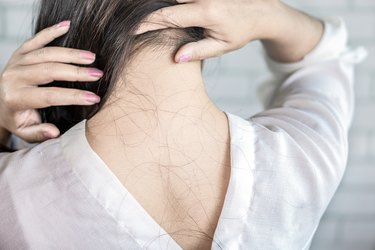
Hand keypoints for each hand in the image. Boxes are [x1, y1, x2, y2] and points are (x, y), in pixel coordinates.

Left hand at [0, 21, 102, 143]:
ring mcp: (16, 61)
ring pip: (46, 53)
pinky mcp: (20, 52)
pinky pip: (36, 39)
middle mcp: (13, 77)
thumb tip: (54, 132)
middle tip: (98, 74)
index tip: (94, 98)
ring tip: (92, 57)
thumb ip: (39, 133)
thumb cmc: (17, 118)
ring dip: (71, 54)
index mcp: (15, 97)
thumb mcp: (25, 132)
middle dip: (76, 72)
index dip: (74, 97)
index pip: (49, 96)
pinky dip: (52, 31)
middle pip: (49, 70)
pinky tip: (67, 25)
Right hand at [136, 0, 280, 61]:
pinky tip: (166, 9)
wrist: (261, 12)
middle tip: (131, 17)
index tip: (132, 29)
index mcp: (206, 13)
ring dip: (159, 4)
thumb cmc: (241, 32)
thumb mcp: (222, 46)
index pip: (169, 16)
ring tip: (141, 13)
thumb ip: (199, 51)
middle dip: (147, 7)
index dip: (148, 23)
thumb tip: (176, 58)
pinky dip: (173, 2)